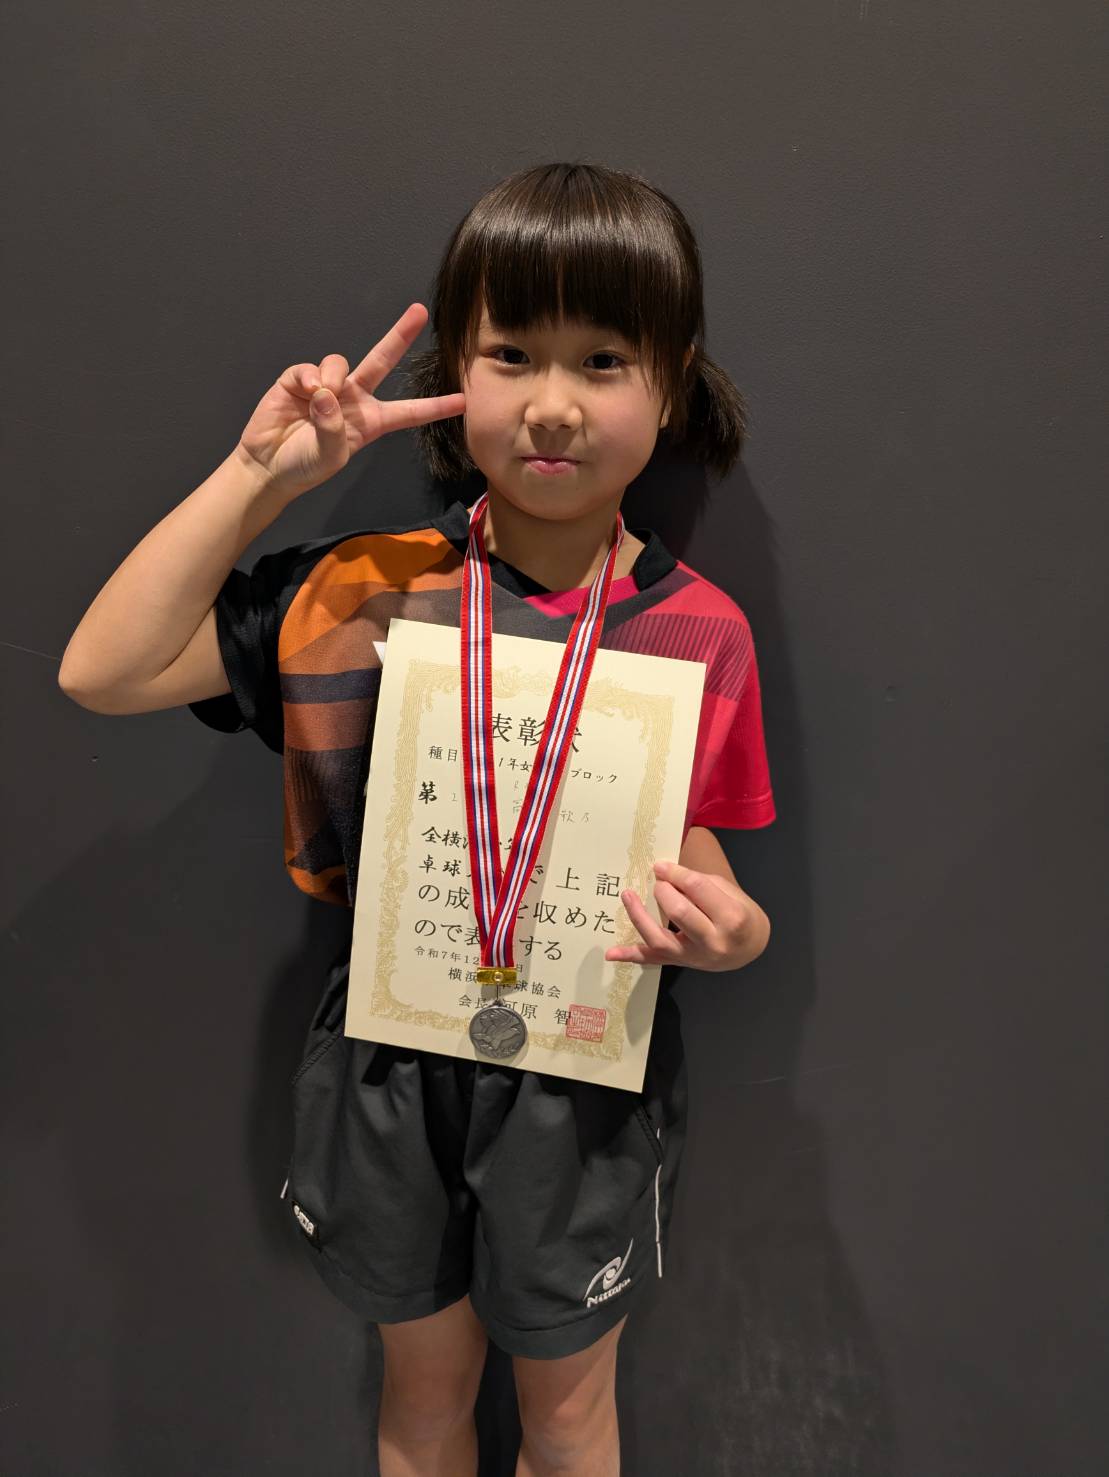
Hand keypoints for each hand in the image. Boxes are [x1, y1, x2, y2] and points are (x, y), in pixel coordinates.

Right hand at [237, 302, 465, 501]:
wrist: (268, 465)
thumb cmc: (305, 466)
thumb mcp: (329, 456)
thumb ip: (332, 427)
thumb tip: (325, 392)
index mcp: (371, 421)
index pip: (408, 411)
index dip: (434, 406)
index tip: (463, 400)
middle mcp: (353, 398)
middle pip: (382, 361)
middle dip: (400, 335)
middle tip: (419, 311)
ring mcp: (327, 386)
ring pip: (340, 362)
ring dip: (333, 376)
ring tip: (321, 397)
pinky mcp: (299, 380)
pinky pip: (310, 367)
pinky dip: (309, 377)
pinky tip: (304, 391)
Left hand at [604, 859, 765, 971]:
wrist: (749, 947)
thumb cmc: (740, 913)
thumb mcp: (728, 892)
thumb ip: (699, 884)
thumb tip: (665, 874)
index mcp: (731, 917)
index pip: (697, 889)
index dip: (675, 873)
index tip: (661, 866)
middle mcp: (713, 940)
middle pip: (679, 911)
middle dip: (663, 891)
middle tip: (657, 881)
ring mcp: (695, 957)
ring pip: (660, 938)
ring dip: (639, 917)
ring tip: (627, 896)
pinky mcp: (681, 963)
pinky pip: (653, 960)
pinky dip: (630, 956)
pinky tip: (611, 953)